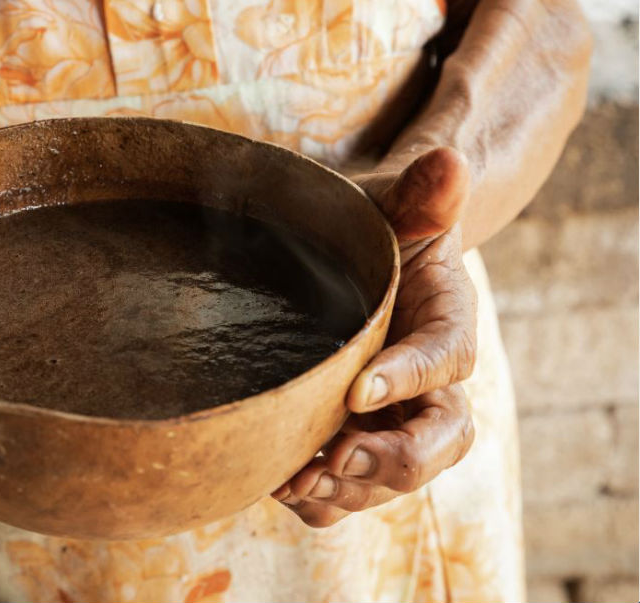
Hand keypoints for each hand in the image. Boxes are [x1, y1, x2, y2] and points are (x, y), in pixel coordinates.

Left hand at [273, 147, 476, 525]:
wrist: (344, 260)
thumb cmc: (370, 227)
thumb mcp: (393, 204)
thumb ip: (421, 192)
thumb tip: (449, 160)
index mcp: (446, 325)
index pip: (448, 360)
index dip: (410, 380)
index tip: (356, 390)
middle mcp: (428, 387)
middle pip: (439, 443)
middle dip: (391, 459)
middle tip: (333, 456)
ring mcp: (391, 423)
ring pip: (391, 480)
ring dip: (347, 490)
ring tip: (292, 480)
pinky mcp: (351, 443)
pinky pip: (347, 491)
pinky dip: (317, 499)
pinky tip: (275, 484)